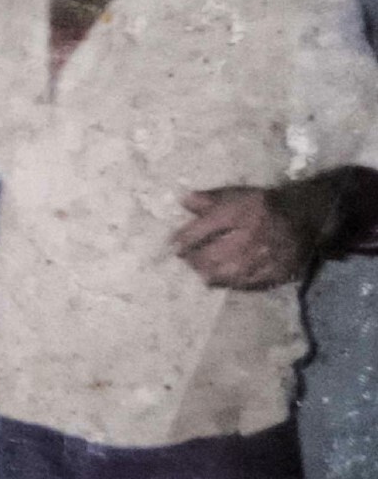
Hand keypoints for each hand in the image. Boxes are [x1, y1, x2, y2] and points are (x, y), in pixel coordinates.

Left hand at [174, 187, 311, 290]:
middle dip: (193, 259)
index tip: (172, 245)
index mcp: (239, 214)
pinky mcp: (275, 273)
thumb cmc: (264, 204)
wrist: (305, 216)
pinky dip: (228, 283)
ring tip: (199, 270)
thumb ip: (210, 198)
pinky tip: (218, 280)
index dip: (182, 239)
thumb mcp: (238, 194)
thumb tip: (182, 201)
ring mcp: (263, 258)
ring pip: (226, 273)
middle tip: (185, 259)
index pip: (201, 230)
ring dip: (207, 273)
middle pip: (211, 255)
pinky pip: (245, 284)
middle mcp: (250, 237)